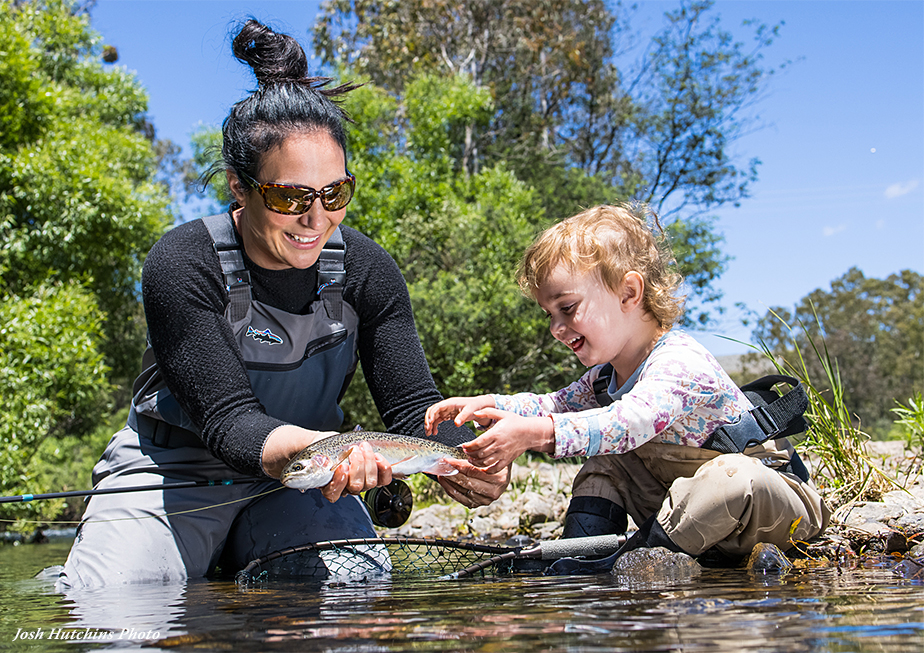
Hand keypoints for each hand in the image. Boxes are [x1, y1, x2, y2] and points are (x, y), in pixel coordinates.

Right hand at [262, 426, 392, 502]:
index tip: (342, 466)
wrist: (336, 444)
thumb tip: (323, 461)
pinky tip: (377, 456)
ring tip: (363, 447)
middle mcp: (347, 489)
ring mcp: (363, 484)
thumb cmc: (326, 449)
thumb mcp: (318, 452)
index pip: (333, 493)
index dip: (339, 482)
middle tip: (354, 450)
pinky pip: (384, 480)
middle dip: (358, 466)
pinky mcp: (376, 477)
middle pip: (356, 486)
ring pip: (370, 483)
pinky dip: (383, 468)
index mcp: (329, 486)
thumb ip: (319, 458)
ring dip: (369, 462)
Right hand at [425, 395, 496, 435]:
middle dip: (428, 420)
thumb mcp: (470, 411)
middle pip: (432, 412)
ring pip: (433, 416)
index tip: (430, 423)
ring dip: (430, 424)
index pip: (437, 407)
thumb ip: (463, 417)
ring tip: (429, 433)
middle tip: (427, 430)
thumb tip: (456, 424)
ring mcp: (446, 410)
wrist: (479, 406)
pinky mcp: (447, 415)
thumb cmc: (475, 406)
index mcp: (450, 403)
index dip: (432, 414)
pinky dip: (435, 426)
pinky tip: (435, 432)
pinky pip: (438, 420)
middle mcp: (446, 406)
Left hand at [437, 458, 510, 507]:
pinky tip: (444, 482)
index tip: (446, 460)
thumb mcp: (490, 456)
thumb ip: (476, 456)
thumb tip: (453, 455)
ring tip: (440, 472)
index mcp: (498, 478)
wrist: (503, 475)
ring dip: (448, 482)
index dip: (457, 465)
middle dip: (450, 473)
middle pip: (466, 482)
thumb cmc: (494, 463)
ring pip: (462, 491)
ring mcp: (485, 500)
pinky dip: (450, 490)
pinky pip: (460, 498)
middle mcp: (493, 491)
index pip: (472, 470)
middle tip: (440, 466)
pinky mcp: (478, 504)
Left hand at [461, 408, 554, 473]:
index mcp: (495, 433)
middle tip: (465, 452)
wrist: (530, 432)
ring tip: (471, 459)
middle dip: (470, 454)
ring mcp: (503, 453)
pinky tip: (482, 468)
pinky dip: (488, 470)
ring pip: (486, 462)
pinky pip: (496, 468)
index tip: (463, 445)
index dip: (468, 446)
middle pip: (480, 453)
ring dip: (476, 462)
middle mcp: (498, 445)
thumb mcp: (502, 413)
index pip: (478, 443)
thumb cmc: (515, 422)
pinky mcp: (507, 460)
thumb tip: (474, 412)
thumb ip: (487, 412)